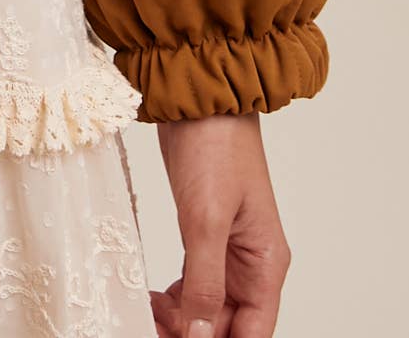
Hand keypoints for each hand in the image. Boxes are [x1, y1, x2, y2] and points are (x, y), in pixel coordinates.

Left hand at [150, 111, 291, 337]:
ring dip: (179, 320)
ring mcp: (227, 249)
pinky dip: (173, 298)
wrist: (197, 94)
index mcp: (264, 264)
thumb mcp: (206, 218)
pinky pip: (193, 283)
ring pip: (207, 307)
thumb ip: (204, 280)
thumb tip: (199, 335)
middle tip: (148, 330)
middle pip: (226, 325)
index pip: (252, 333)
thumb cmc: (214, 144)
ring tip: (144, 315)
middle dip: (191, 335)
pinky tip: (149, 298)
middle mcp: (250, 263)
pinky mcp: (203, 233)